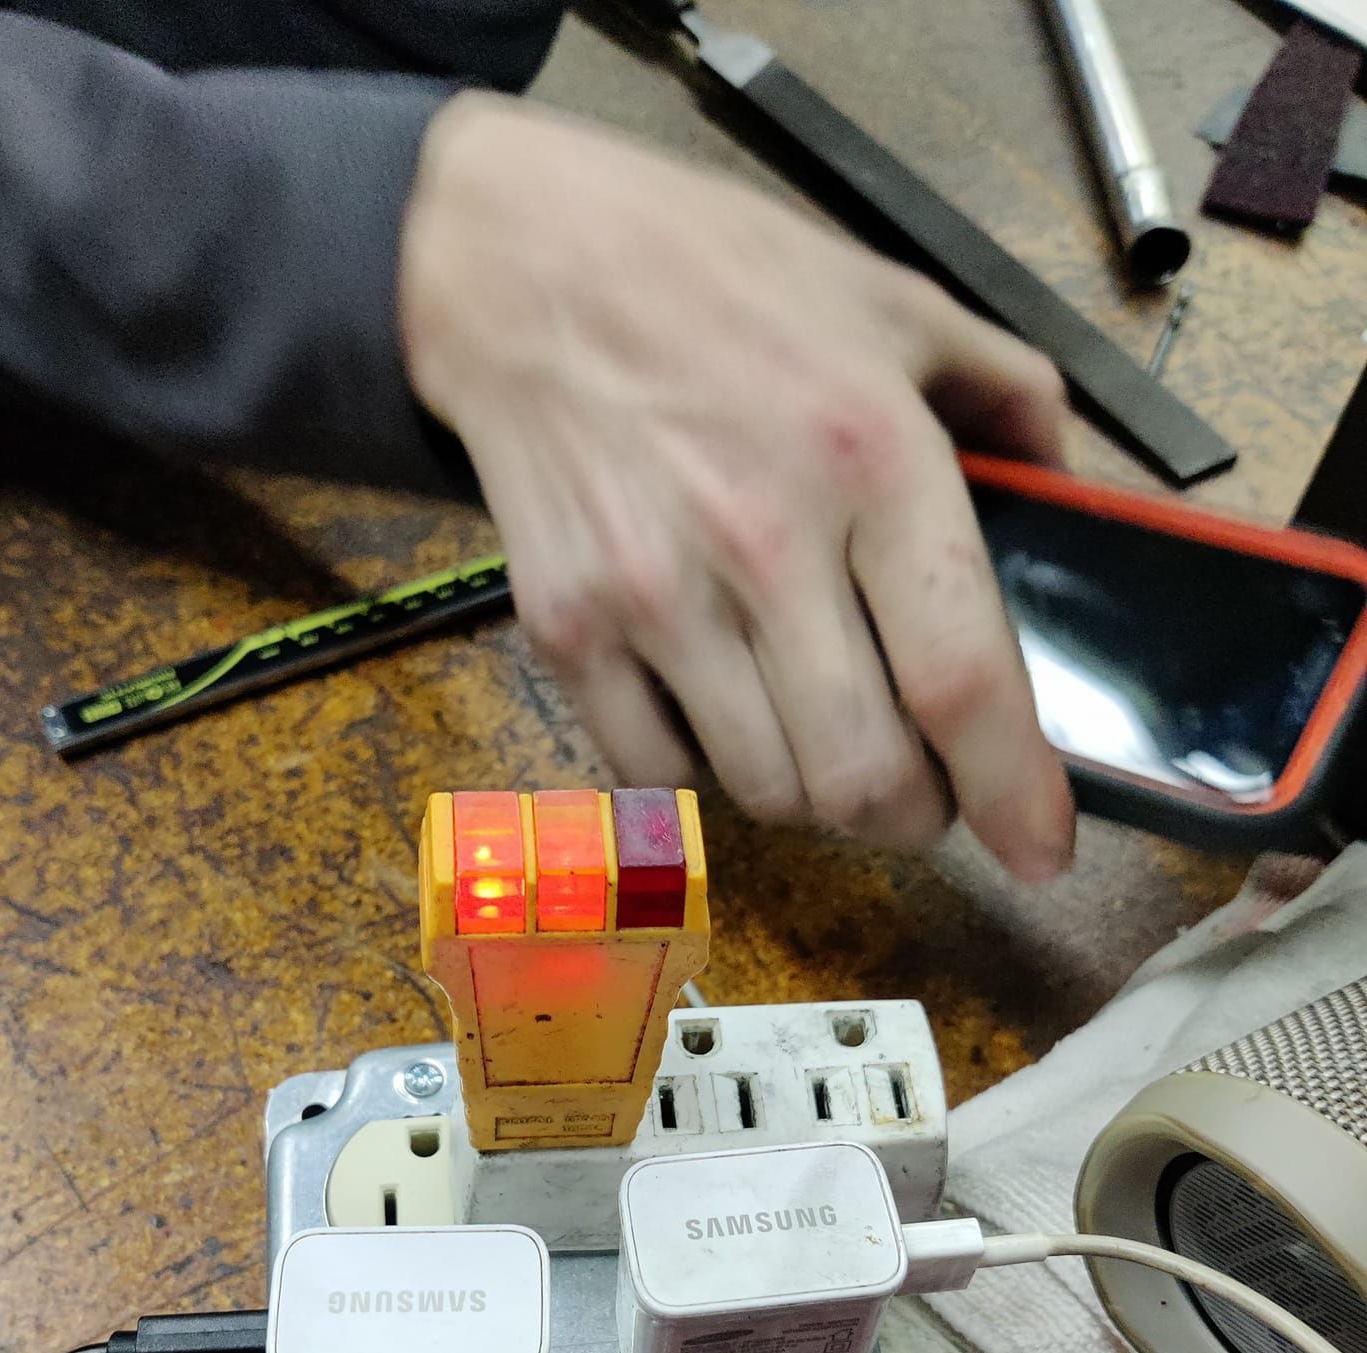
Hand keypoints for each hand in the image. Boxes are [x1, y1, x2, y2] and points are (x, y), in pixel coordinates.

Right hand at [399, 93, 1074, 880]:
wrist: (524, 266)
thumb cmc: (717, 279)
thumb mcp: (896, 301)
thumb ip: (1008, 397)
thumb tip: (1066, 499)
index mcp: (871, 456)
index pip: (963, 679)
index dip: (1015, 791)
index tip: (1042, 848)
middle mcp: (763, 541)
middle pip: (863, 775)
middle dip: (914, 812)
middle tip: (923, 786)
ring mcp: (654, 596)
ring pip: (767, 790)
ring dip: (814, 794)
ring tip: (818, 730)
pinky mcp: (569, 629)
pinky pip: (658, 770)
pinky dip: (705, 769)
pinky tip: (720, 707)